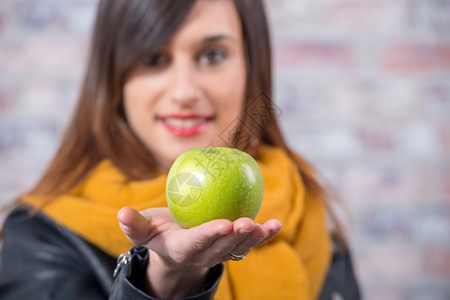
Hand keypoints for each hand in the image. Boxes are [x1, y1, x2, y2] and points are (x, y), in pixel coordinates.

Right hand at [118, 206, 280, 266]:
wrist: (179, 247)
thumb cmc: (162, 233)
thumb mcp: (145, 231)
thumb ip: (134, 225)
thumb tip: (121, 213)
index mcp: (184, 249)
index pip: (198, 242)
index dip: (211, 234)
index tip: (223, 223)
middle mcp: (206, 254)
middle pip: (223, 246)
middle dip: (236, 237)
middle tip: (246, 222)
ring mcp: (222, 252)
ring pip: (240, 246)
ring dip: (255, 238)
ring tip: (267, 226)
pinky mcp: (234, 245)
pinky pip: (250, 241)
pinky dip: (264, 234)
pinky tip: (275, 224)